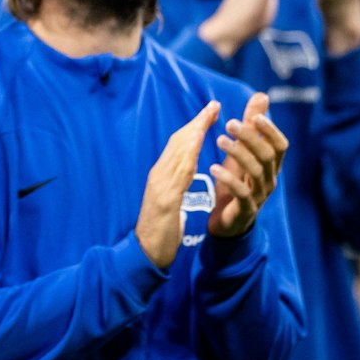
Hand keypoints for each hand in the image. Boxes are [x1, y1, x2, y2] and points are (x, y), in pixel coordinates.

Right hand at [137, 103, 218, 269]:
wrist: (146, 254)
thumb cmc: (161, 232)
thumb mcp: (171, 204)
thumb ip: (177, 186)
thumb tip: (187, 171)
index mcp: (162, 177)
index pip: (179, 146)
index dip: (194, 127)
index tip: (210, 112)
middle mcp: (158, 176)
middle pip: (177, 142)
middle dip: (196, 122)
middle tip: (213, 106)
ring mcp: (159, 186)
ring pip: (176, 153)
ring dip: (194, 132)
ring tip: (209, 117)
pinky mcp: (163, 200)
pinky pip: (177, 173)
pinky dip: (188, 155)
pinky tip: (198, 145)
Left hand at [207, 93, 289, 238]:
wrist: (228, 220)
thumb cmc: (237, 180)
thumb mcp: (243, 151)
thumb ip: (252, 125)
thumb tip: (262, 95)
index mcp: (271, 165)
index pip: (280, 146)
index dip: (271, 130)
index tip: (255, 116)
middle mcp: (269, 179)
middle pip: (267, 156)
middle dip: (250, 138)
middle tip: (229, 123)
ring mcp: (259, 195)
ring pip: (255, 172)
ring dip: (238, 153)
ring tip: (219, 140)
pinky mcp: (246, 209)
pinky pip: (242, 193)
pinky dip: (229, 178)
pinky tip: (214, 167)